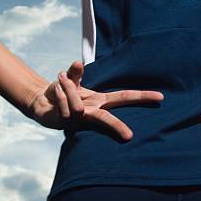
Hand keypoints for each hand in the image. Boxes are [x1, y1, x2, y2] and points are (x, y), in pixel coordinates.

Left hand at [28, 60, 163, 140]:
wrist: (40, 103)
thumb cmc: (60, 92)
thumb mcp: (69, 79)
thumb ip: (75, 73)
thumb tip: (78, 63)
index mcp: (98, 101)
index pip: (123, 98)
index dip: (141, 97)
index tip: (160, 98)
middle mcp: (91, 112)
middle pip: (106, 119)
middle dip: (117, 126)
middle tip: (130, 136)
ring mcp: (78, 120)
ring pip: (78, 106)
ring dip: (68, 88)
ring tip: (60, 80)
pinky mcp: (64, 123)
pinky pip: (64, 105)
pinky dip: (58, 91)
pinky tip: (54, 90)